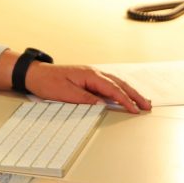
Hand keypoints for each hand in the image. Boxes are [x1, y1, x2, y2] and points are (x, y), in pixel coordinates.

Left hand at [25, 62, 151, 113]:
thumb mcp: (65, 93)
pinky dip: (120, 90)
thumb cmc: (47, 82)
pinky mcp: (88, 79)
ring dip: (130, 92)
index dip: (125, 99)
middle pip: (119, 84)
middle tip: (147, 106)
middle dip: (135, 95)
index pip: (112, 88)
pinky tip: (125, 96)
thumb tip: (101, 104)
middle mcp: (93, 72)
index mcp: (89, 75)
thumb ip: (84, 98)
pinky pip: (109, 85)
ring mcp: (91, 75)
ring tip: (142, 102)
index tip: (135, 109)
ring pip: (116, 83)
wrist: (35, 74)